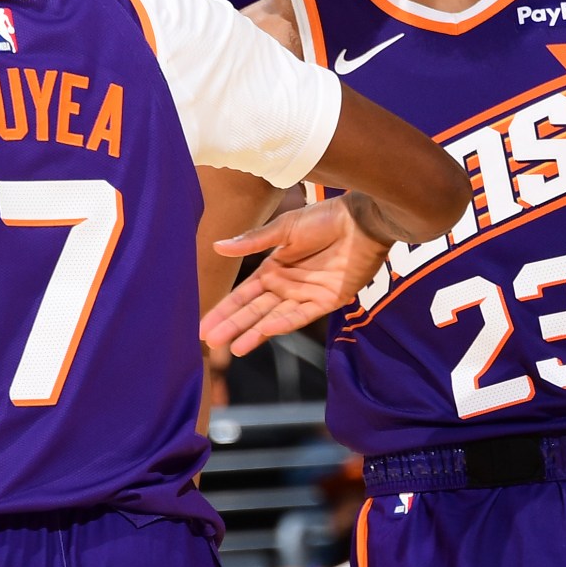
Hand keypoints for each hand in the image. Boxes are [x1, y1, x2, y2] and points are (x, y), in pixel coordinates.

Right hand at [200, 198, 392, 357]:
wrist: (362, 220)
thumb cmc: (326, 218)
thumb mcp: (285, 227)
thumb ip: (253, 242)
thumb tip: (217, 247)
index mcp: (274, 268)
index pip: (242, 295)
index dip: (224, 310)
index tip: (203, 326)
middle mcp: (286, 285)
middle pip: (254, 311)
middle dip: (232, 326)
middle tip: (209, 341)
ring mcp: (306, 295)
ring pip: (273, 318)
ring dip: (254, 333)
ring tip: (233, 348)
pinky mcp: (327, 301)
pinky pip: (301, 316)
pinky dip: (284, 324)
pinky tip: (265, 332)